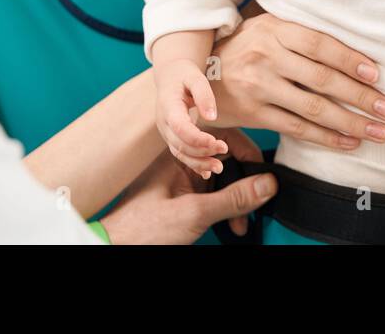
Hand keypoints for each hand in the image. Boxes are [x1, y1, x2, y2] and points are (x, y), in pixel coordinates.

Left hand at [99, 129, 276, 243]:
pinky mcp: (184, 200)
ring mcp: (183, 183)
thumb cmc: (144, 227)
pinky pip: (213, 197)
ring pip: (222, 182)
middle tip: (258, 202)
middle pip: (226, 161)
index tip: (263, 171)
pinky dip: (225, 209)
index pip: (222, 137)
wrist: (117, 247)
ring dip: (236, 200)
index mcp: (180, 154)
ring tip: (241, 223)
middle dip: (244, 183)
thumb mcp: (195, 212)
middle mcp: (182, 164)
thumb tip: (267, 184)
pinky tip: (231, 224)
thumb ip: (234, 198)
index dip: (246, 151)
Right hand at [154, 59, 227, 177]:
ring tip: (219, 167)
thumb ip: (204, 95)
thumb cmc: (184, 75)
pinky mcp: (171, 137)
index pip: (180, 127)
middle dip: (202, 152)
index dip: (197, 138)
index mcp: (168, 106)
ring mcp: (166, 132)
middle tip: (224, 151)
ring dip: (198, 163)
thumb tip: (212, 117)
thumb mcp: (195, 77)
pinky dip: (193, 164)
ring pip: (179, 153)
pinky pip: (180, 154)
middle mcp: (164, 122)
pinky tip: (207, 172)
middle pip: (180, 144)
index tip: (217, 142)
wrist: (170, 77)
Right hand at [207, 10, 384, 150]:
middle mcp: (266, 55)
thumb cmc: (243, 48)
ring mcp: (258, 86)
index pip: (321, 45)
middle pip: (323, 78)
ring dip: (351, 122)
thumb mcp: (265, 27)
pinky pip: (297, 128)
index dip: (351, 60)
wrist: (197, 74)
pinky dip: (327, 138)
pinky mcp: (254, 113)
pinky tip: (349, 142)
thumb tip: (351, 43)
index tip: (377, 76)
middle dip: (361, 97)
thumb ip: (298, 32)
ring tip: (378, 131)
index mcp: (274, 29)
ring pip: (314, 108)